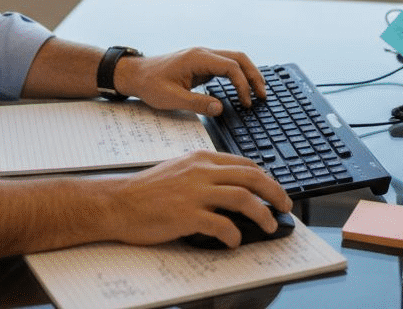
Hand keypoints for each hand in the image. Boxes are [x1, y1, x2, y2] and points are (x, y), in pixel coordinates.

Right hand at [101, 150, 291, 247]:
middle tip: (285, 206)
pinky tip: (234, 242)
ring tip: (269, 225)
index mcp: (200, 159)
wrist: (118, 202)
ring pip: (243, 198)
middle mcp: (201, 172)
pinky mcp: (186, 215)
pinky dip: (233, 235)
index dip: (265, 178)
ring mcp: (194, 193)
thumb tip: (228, 189)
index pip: (244, 164)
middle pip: (251, 177)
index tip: (274, 190)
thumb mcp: (178, 170)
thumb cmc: (145, 191)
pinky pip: (221, 224)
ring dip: (262, 214)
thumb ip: (202, 175)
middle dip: (275, 192)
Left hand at [117, 47, 266, 115]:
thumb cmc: (149, 84)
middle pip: (238, 58)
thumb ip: (197, 103)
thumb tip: (220, 108)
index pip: (230, 67)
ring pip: (234, 59)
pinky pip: (226, 66)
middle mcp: (203, 53)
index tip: (247, 102)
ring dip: (248, 74)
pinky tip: (242, 89)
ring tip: (258, 93)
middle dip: (254, 75)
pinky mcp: (201, 64)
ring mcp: (203, 57)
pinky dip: (238, 76)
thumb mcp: (171, 98)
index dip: (243, 84)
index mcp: (197, 58)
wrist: (134, 74)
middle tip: (263, 95)